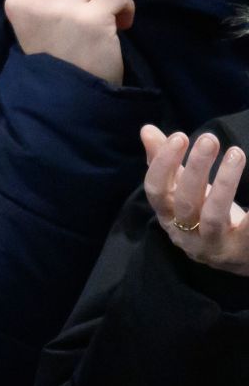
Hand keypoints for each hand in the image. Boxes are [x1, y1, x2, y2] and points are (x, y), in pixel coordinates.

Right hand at [141, 126, 248, 275]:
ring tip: (236, 153)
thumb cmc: (203, 215)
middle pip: (184, 201)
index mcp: (166, 214)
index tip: (179, 136)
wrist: (232, 255)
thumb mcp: (181, 190)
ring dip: (223, 183)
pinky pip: (246, 231)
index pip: (156, 190)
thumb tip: (147, 130)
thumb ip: (164, 161)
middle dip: (195, 169)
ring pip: (212, 216)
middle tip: (209, 139)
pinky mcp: (237, 250)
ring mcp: (210, 244)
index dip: (163, 164)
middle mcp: (183, 232)